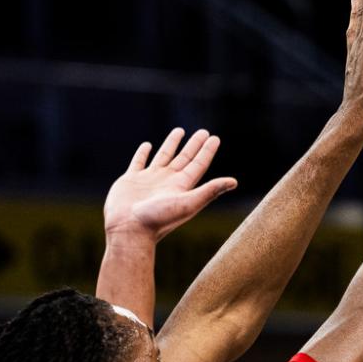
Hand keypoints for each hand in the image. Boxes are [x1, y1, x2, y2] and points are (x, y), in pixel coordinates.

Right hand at [102, 129, 237, 240]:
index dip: (207, 151)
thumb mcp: (188, 203)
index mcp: (181, 187)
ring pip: (163, 157)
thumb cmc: (158, 220)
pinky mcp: (130, 180)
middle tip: (203, 131)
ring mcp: (148, 181)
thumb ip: (209, 191)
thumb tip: (234, 182)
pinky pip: (138, 162)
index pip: (198, 165)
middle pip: (184, 159)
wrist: (128, 230)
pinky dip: (142, 153)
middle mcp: (166, 182)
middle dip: (194, 145)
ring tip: (179, 131)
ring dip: (171, 144)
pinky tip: (147, 145)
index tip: (214, 138)